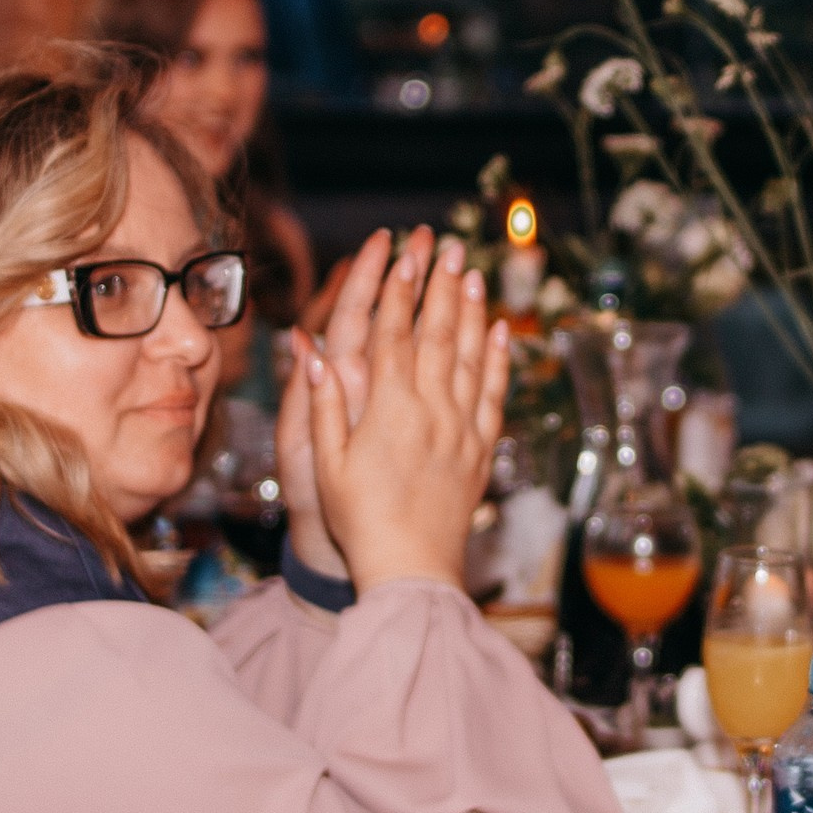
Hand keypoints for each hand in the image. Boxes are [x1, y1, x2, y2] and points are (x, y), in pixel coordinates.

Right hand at [297, 230, 509, 594]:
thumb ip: (323, 401)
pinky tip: (501, 334)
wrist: (411, 566)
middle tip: (446, 246)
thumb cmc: (358, 518)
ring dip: (473, 311)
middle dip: (441, 285)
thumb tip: (310, 348)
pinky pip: (494, 394)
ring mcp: (462, 428)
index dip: (398, 290)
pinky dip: (499, 359)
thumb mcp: (325, 461)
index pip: (394, 333)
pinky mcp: (482, 450)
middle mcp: (431, 409)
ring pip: (471, 356)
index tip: (403, 254)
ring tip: (474, 274)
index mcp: (389, 408)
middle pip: (438, 333)